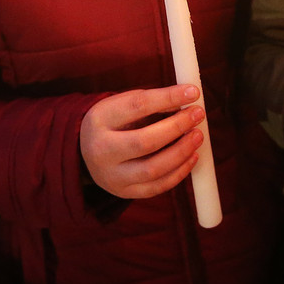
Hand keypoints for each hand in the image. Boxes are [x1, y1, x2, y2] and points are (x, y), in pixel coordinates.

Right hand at [80, 85, 205, 199]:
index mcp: (100, 120)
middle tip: (198, 115)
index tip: (194, 92)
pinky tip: (192, 156)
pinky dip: (179, 172)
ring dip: (182, 152)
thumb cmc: (114, 123)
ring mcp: (112, 175)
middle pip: (144, 141)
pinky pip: (157, 187)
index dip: (168, 97)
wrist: (86, 152)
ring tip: (197, 136)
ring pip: (152, 169)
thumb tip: (188, 99)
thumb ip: (153, 102)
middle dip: (177, 127)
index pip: (138, 106)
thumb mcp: (124, 104)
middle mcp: (101, 150)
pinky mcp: (125, 192)